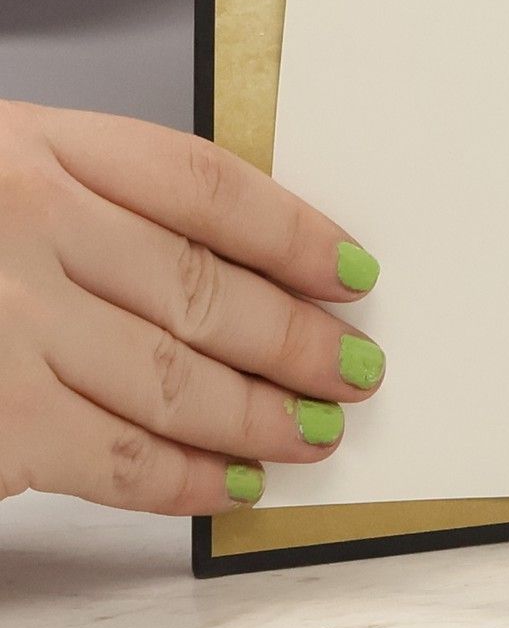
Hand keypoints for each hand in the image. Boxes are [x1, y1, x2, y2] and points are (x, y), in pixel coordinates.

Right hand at [0, 101, 383, 514]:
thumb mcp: (1, 168)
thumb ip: (97, 199)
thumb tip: (242, 264)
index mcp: (38, 145)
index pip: (206, 185)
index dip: (294, 232)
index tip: (350, 269)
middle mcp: (26, 224)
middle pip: (207, 286)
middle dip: (297, 339)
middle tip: (354, 367)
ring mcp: (4, 323)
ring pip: (175, 376)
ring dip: (261, 413)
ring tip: (316, 430)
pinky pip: (110, 457)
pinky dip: (185, 478)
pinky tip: (233, 481)